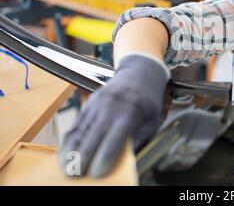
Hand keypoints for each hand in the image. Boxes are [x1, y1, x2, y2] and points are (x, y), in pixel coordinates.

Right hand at [58, 54, 168, 177]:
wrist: (139, 74)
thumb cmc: (148, 103)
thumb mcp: (151, 123)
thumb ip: (136, 141)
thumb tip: (122, 163)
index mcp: (129, 113)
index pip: (113, 140)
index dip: (103, 159)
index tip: (97, 174)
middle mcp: (110, 108)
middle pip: (91, 137)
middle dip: (82, 159)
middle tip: (74, 177)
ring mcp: (96, 104)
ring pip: (79, 131)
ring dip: (70, 152)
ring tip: (65, 169)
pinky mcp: (88, 103)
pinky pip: (76, 124)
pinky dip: (69, 140)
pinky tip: (65, 154)